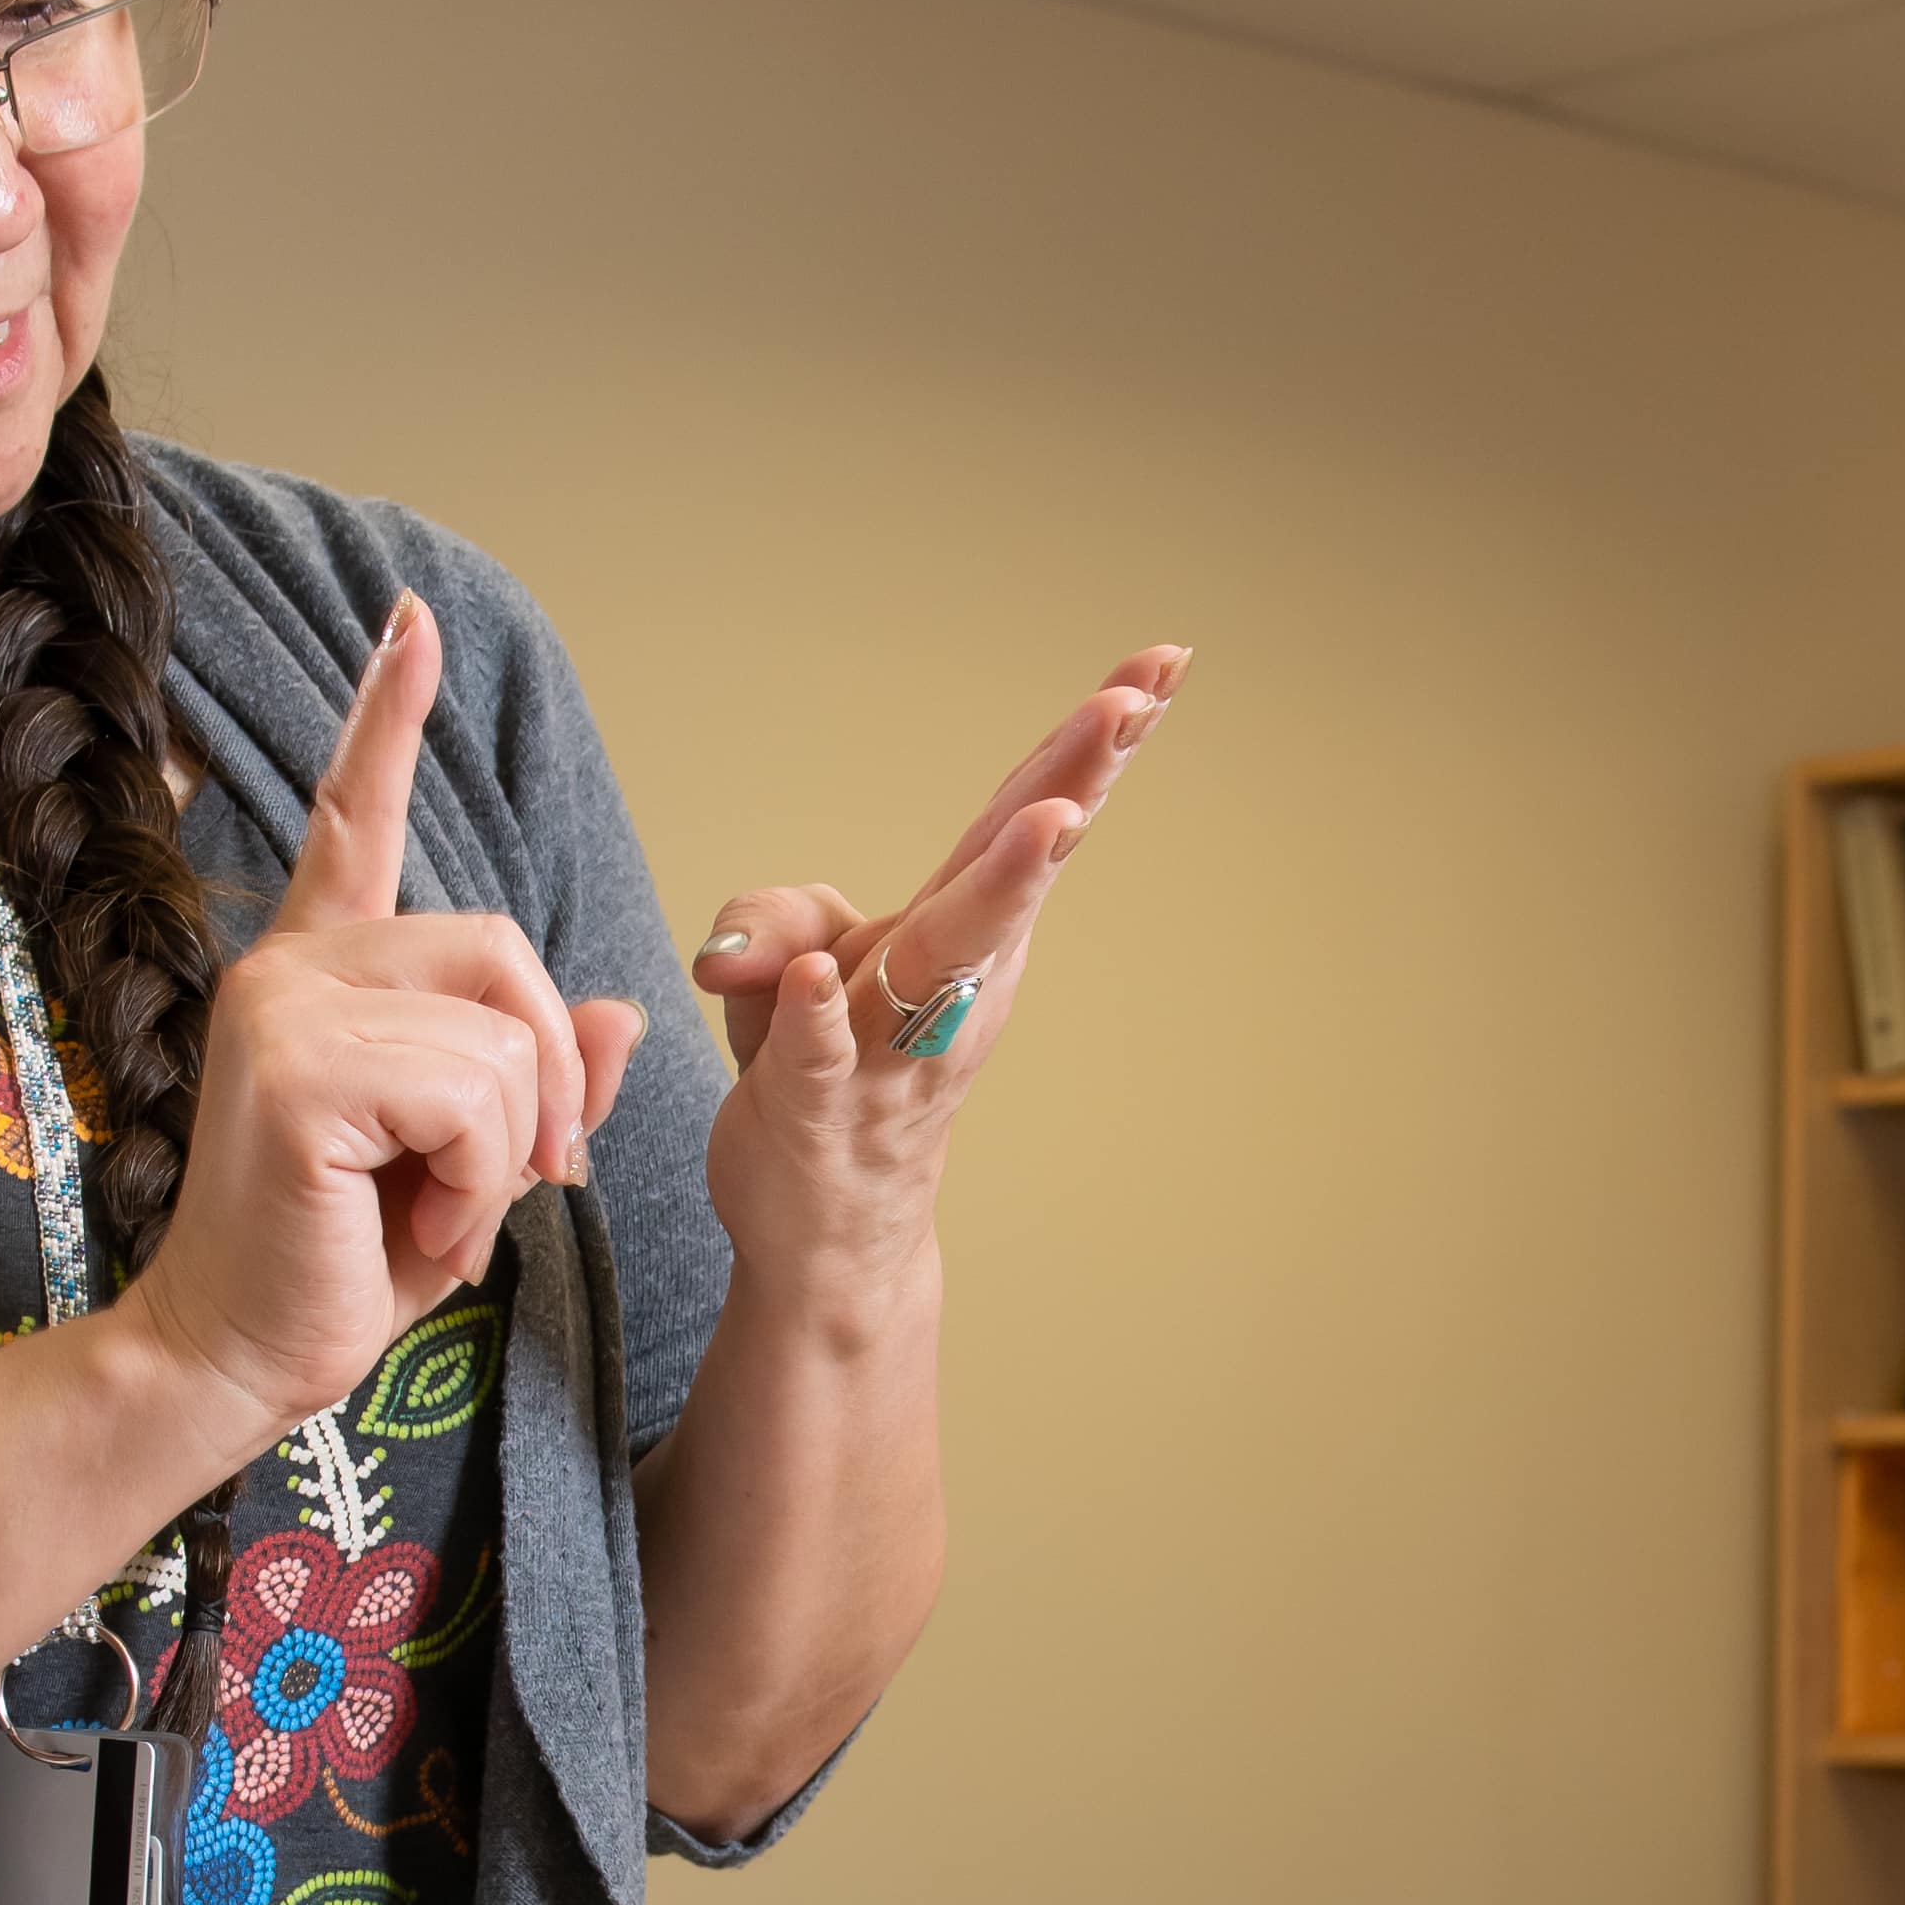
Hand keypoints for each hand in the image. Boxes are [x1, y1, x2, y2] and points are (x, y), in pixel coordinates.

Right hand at [128, 595, 643, 1434]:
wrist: (239, 1357)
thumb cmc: (342, 1265)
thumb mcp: (470, 1165)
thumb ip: (540, 1084)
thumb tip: (623, 1011)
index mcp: (320, 969)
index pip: (354, 818)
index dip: (386, 717)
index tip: (415, 621)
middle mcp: (291, 965)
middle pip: (503, 951)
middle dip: (545, 1079)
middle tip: (513, 1181)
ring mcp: (283, 1006)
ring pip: (498, 1038)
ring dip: (503, 1152)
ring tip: (434, 1215)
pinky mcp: (297, 1068)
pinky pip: (468, 1094)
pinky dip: (474, 1180)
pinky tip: (413, 1228)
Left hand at [687, 646, 1180, 1296]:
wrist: (830, 1238)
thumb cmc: (831, 1080)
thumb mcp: (796, 970)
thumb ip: (777, 916)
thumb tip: (745, 940)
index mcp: (957, 934)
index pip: (1025, 819)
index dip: (1090, 746)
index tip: (1160, 666)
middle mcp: (950, 985)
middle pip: (1015, 871)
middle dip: (1074, 785)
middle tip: (1129, 708)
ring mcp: (892, 1049)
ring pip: (947, 959)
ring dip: (999, 890)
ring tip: (1048, 823)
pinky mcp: (816, 1110)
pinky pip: (821, 1056)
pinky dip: (823, 1014)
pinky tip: (829, 975)